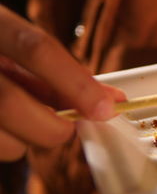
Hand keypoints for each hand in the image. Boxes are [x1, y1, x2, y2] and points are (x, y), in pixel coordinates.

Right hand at [0, 5, 124, 161]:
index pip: (36, 48)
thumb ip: (59, 72)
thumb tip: (109, 99)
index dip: (76, 83)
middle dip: (51, 127)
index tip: (105, 108)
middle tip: (66, 129)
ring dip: (21, 141)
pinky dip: (4, 145)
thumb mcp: (16, 49)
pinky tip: (2, 127)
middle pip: (9, 102)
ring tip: (20, 124)